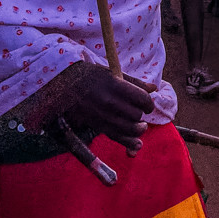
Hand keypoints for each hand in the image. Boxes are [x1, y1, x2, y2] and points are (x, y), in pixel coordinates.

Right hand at [23, 61, 155, 151]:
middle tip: (139, 111)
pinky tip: (136, 144)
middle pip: (136, 115)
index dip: (148, 103)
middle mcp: (109, 103)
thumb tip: (154, 88)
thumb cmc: (91, 76)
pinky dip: (128, 143)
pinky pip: (116, 138)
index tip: (147, 103)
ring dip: (138, 129)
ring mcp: (102, 116)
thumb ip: (134, 82)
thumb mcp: (112, 72)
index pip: (142, 99)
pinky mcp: (96, 126)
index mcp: (115, 86)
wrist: (64, 85)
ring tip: (140, 126)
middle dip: (141, 114)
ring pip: (129, 129)